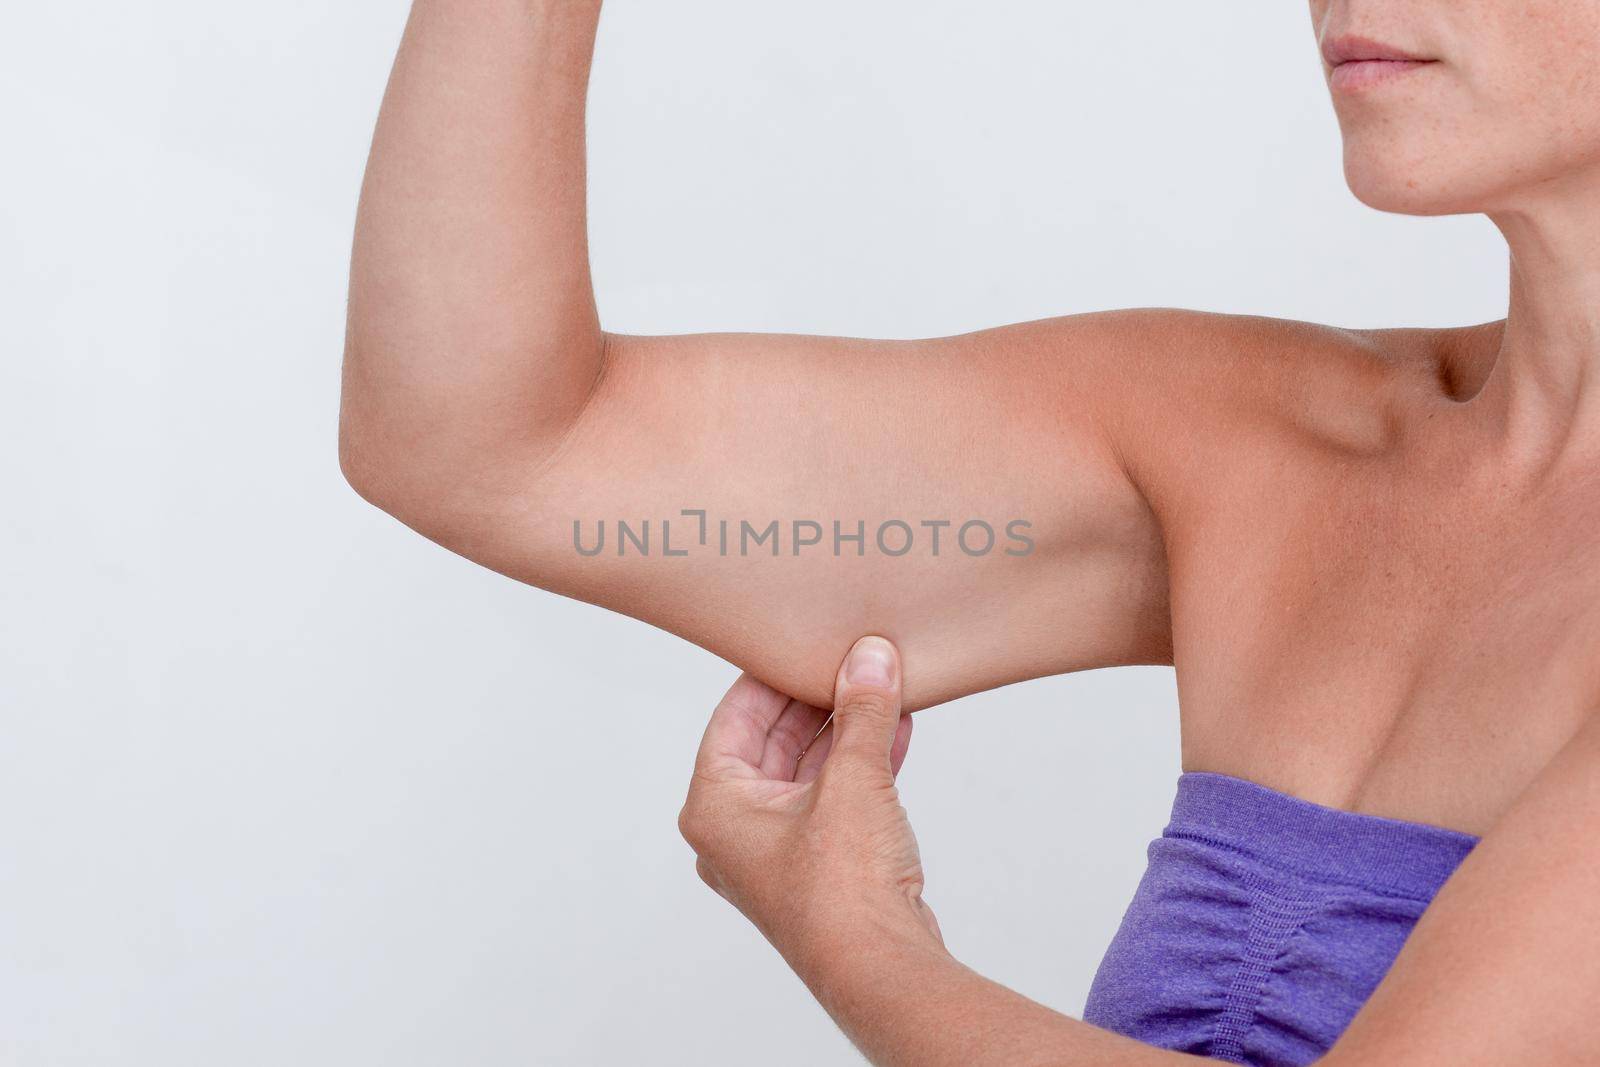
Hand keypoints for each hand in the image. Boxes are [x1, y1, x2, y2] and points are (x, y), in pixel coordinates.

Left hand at [678, 636, 941, 978]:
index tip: (800, 640)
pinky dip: (862, 765)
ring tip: (883, 686)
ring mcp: (777, 851)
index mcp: (715, 805)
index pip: (734, 716)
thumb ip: (861, 712)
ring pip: (809, 770)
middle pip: (773, 741)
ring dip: (847, 730)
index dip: (770, 674)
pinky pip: (834, 797)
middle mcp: (736, 829)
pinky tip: (897, 730)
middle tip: (852, 658)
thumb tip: (871, 658)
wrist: (878, 966)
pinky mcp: (819, 866)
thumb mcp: (853, 779)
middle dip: (817, 700)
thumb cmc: (841, 889)